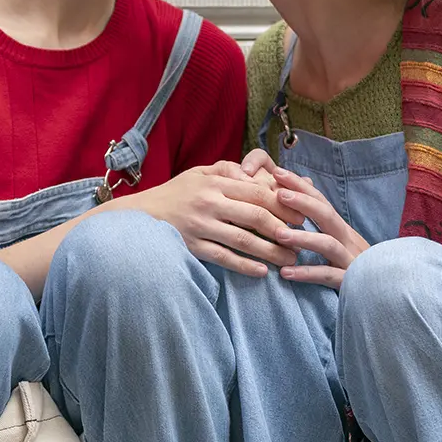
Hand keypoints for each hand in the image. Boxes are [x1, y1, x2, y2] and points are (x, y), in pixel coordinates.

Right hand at [125, 162, 300, 276]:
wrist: (140, 214)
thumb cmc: (176, 193)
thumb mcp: (199, 173)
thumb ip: (227, 170)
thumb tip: (255, 174)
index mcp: (214, 182)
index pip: (257, 192)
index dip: (283, 205)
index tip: (300, 217)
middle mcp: (209, 202)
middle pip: (255, 216)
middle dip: (283, 229)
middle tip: (301, 240)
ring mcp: (200, 226)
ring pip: (243, 240)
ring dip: (270, 251)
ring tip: (289, 259)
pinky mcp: (192, 247)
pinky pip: (223, 258)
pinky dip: (244, 266)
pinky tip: (262, 272)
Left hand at [256, 162, 369, 290]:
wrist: (388, 292)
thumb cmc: (358, 268)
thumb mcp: (340, 243)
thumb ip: (323, 224)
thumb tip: (305, 195)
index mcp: (342, 230)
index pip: (321, 201)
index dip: (300, 185)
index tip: (277, 171)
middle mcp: (348, 241)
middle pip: (326, 215)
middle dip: (302, 201)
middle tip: (278, 193)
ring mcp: (351, 260)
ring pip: (328, 244)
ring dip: (303, 237)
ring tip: (278, 234)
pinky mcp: (351, 282)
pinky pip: (328, 276)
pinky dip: (307, 273)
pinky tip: (286, 273)